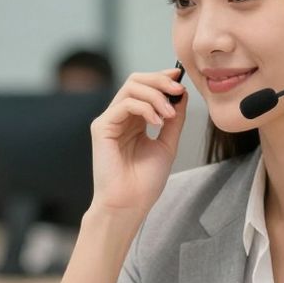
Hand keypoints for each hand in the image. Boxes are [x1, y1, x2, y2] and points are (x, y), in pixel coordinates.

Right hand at [89, 69, 186, 216]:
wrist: (130, 204)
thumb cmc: (145, 182)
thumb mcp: (167, 145)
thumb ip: (174, 120)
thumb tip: (182, 94)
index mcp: (134, 120)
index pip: (144, 87)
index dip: (161, 78)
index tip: (180, 78)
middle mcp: (120, 117)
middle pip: (136, 81)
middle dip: (159, 81)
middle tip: (178, 90)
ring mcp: (109, 121)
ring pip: (130, 88)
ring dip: (155, 96)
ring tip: (169, 115)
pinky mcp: (101, 128)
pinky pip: (124, 105)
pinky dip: (145, 108)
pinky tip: (157, 122)